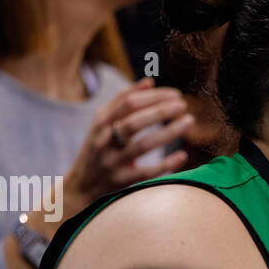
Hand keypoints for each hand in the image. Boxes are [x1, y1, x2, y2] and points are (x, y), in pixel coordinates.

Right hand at [41, 78, 191, 238]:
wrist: (81, 186)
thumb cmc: (98, 149)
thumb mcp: (102, 123)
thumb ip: (123, 101)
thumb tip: (149, 82)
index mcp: (100, 122)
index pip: (128, 103)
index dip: (153, 96)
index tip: (175, 94)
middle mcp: (104, 141)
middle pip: (134, 122)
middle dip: (161, 111)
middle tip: (183, 105)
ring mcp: (112, 162)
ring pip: (142, 146)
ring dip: (168, 133)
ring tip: (188, 122)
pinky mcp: (121, 181)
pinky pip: (147, 172)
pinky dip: (166, 164)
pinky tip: (182, 155)